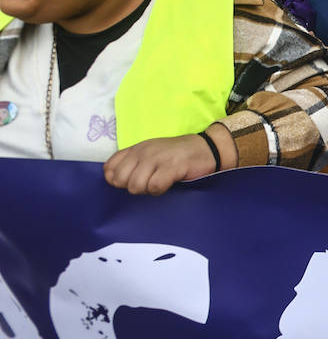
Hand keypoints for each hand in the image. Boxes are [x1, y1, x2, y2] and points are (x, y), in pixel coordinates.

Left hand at [104, 126, 235, 194]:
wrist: (207, 148)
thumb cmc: (177, 155)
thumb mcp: (151, 154)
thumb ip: (132, 163)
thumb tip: (113, 180)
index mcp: (137, 149)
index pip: (110, 169)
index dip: (117, 180)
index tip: (131, 181)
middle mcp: (144, 152)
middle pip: (120, 180)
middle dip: (132, 187)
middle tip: (149, 183)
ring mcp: (157, 158)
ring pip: (136, 186)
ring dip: (148, 189)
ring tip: (160, 183)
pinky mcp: (171, 167)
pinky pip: (155, 187)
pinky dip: (161, 190)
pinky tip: (170, 183)